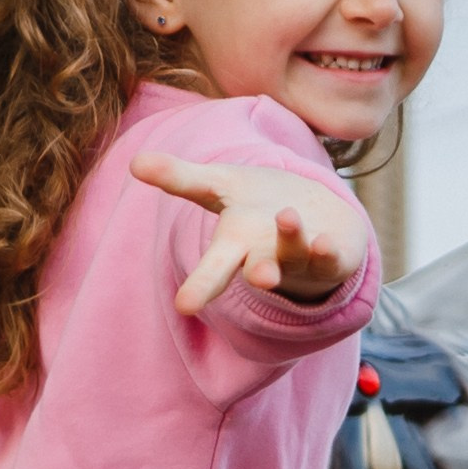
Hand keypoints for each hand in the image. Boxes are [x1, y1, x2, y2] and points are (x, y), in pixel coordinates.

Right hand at [131, 153, 366, 312]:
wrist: (314, 217)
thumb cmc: (256, 206)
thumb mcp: (218, 186)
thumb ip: (180, 178)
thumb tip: (134, 162)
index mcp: (235, 246)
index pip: (216, 266)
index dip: (202, 285)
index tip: (184, 305)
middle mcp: (266, 257)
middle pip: (258, 269)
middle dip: (257, 273)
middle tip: (258, 278)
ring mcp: (301, 258)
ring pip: (294, 253)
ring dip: (291, 238)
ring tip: (285, 216)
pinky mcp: (333, 255)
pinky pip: (330, 257)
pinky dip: (326, 251)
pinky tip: (323, 241)